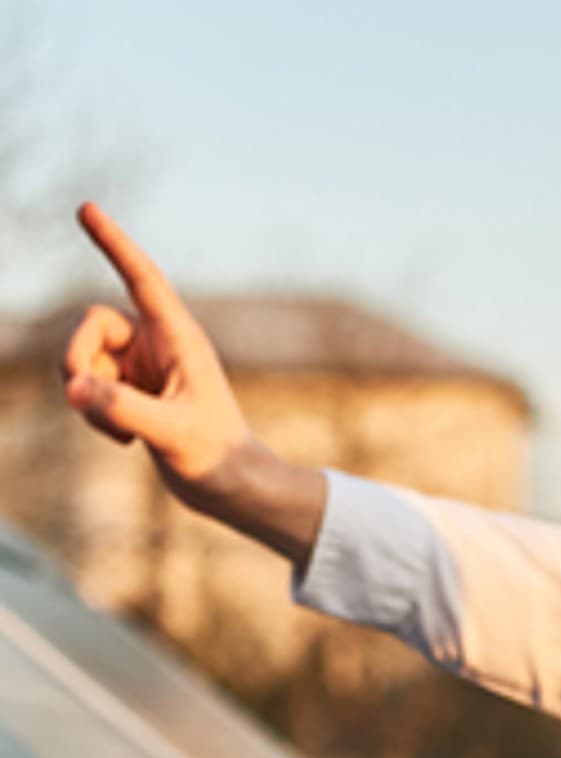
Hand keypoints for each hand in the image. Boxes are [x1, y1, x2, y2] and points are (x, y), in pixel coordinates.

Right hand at [63, 203, 325, 559]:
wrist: (230, 490)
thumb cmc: (217, 459)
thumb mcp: (172, 435)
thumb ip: (123, 409)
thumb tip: (74, 387)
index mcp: (179, 338)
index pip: (141, 278)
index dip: (114, 243)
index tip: (87, 209)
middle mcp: (157, 344)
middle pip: (90, 324)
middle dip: (77, 360)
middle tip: (84, 399)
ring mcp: (140, 367)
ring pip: (82, 359)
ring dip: (87, 396)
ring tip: (121, 434)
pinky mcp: (129, 390)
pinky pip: (86, 387)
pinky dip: (92, 413)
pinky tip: (124, 441)